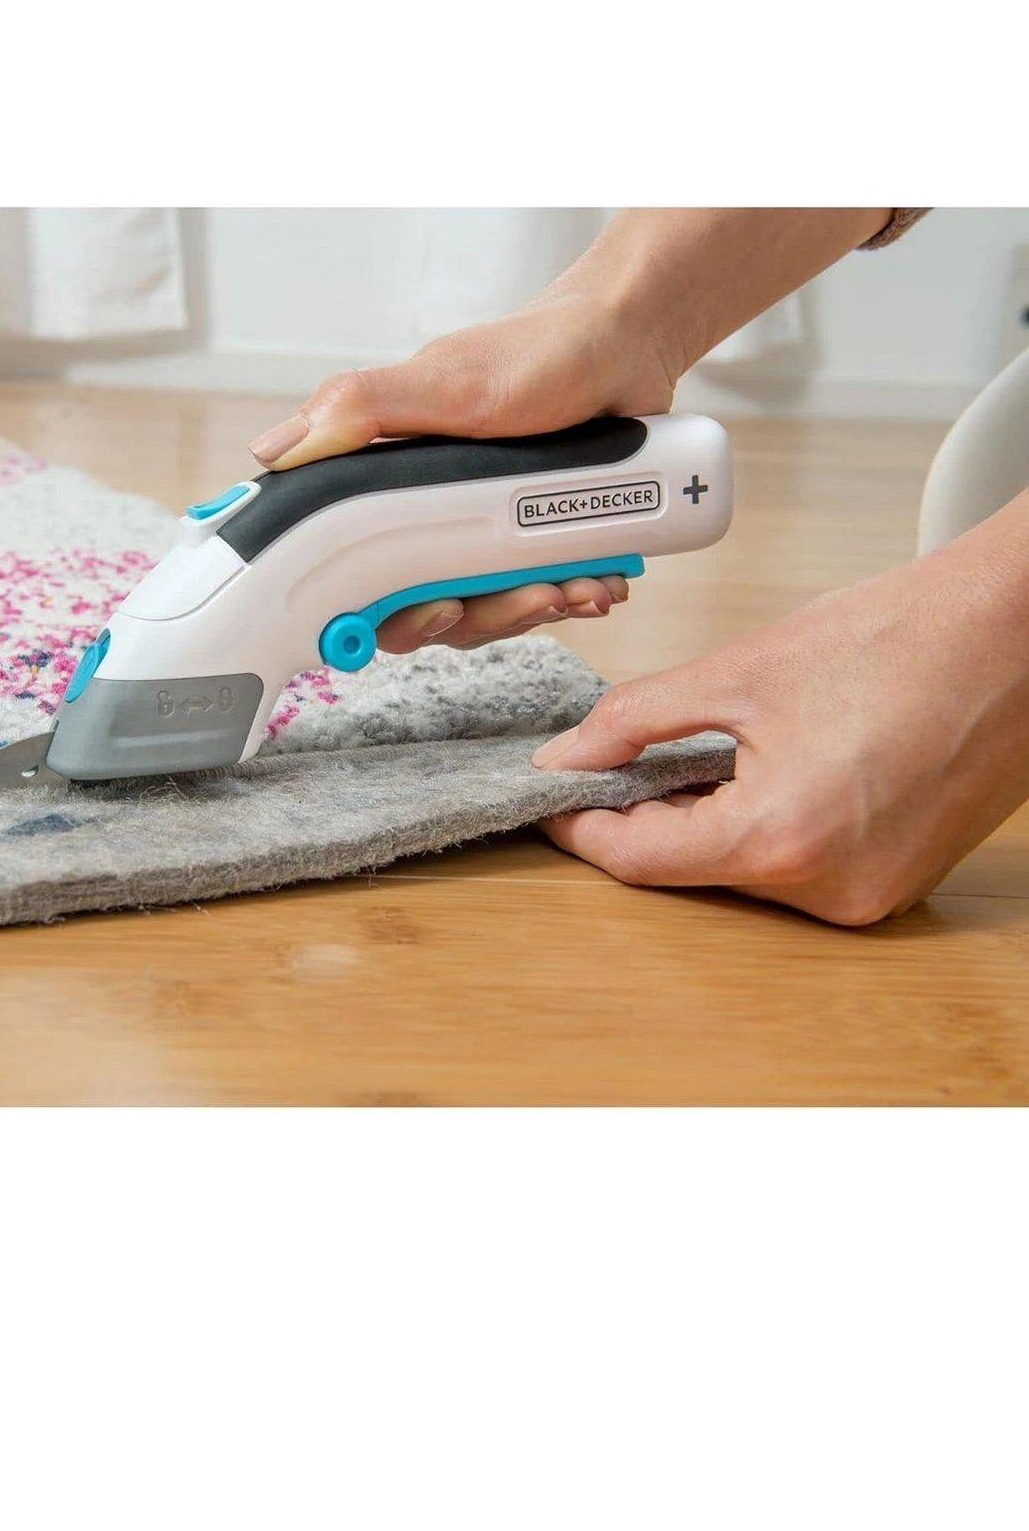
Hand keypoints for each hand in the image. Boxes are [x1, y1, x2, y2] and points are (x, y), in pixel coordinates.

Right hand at [247, 209, 888, 654]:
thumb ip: (363, 411)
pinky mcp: (535, 539)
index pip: (353, 569)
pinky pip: (543, 592)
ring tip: (574, 584)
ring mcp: (484, 529)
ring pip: (486, 608)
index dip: (378, 610)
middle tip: (524, 596)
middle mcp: (428, 512)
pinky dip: (573, 593)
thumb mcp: (448, 381)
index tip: (430, 612)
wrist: (631, 343)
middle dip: (480, 614)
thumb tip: (275, 452)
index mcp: (387, 479)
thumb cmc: (539, 351)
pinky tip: (598, 578)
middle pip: (423, 606)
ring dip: (532, 607)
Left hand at [532, 494, 1028, 923]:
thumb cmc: (897, 639)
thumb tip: (569, 756)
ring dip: (705, 821)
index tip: (549, 799)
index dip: (581, 828)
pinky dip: (764, 827)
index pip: (640, 860)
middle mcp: (828, 891)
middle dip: (643, 817)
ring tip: (692, 754)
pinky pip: (800, 868)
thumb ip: (636, 721)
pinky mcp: (897, 883)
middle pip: (693, 871)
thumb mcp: (740, 672)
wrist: (1013, 633)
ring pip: (745, 871)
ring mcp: (870, 896)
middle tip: (607, 763)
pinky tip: (757, 771)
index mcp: (779, 840)